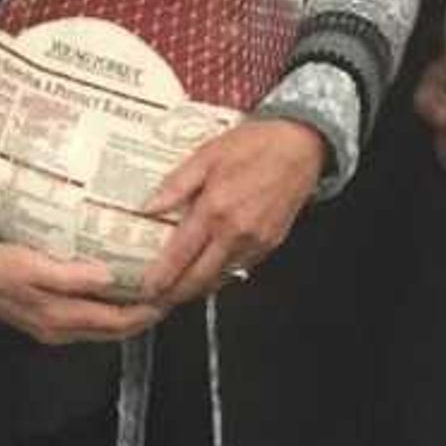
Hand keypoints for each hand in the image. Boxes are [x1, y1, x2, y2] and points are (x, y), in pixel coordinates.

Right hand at [0, 240, 161, 348]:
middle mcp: (61, 329)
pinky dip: (108, 312)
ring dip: (128, 316)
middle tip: (167, 297)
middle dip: (144, 317)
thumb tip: (107, 276)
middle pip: (115, 330)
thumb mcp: (34, 266)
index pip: (117, 321)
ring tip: (147, 296)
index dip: (146, 312)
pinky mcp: (47, 322)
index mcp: (61, 316)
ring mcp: (54, 329)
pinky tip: (113, 295)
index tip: (168, 296)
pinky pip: (89, 322)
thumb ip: (71, 275)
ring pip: (103, 329)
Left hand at [138, 116, 328, 307]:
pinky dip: (220, 275)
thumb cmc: (256, 145)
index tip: (145, 289)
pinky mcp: (270, 243)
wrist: (300, 145)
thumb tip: (149, 206)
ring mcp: (255, 241)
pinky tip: (206, 271)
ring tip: (175, 290)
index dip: (161, 277)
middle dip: (175, 295)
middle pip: (200, 278)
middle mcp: (236, 231)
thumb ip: (176, 184)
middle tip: (155, 300)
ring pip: (220, 279)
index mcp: (215, 209)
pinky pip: (239, 268)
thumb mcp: (207, 154)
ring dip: (197, 289)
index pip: (180, 255)